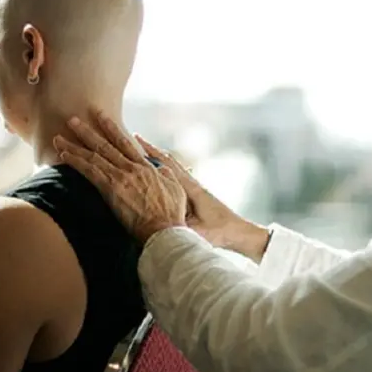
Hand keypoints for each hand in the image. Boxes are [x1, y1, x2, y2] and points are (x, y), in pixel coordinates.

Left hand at [52, 110, 186, 243]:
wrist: (164, 228)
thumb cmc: (171, 214)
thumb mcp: (175, 189)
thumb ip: (167, 175)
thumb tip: (162, 169)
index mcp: (146, 167)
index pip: (125, 143)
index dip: (111, 129)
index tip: (101, 117)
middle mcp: (132, 168)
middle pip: (106, 145)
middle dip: (88, 131)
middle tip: (73, 119)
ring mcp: (121, 176)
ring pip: (94, 156)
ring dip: (75, 145)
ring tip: (59, 137)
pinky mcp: (112, 189)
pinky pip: (90, 171)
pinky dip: (76, 161)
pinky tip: (63, 156)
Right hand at [132, 135, 269, 258]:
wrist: (239, 233)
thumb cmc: (220, 231)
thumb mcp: (196, 231)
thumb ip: (178, 225)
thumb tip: (157, 219)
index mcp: (191, 189)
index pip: (167, 165)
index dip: (150, 152)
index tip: (136, 138)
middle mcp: (192, 184)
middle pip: (168, 162)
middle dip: (151, 151)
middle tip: (133, 140)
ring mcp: (194, 189)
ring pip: (173, 169)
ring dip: (158, 160)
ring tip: (141, 153)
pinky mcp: (196, 196)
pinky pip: (177, 179)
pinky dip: (166, 171)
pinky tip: (160, 173)